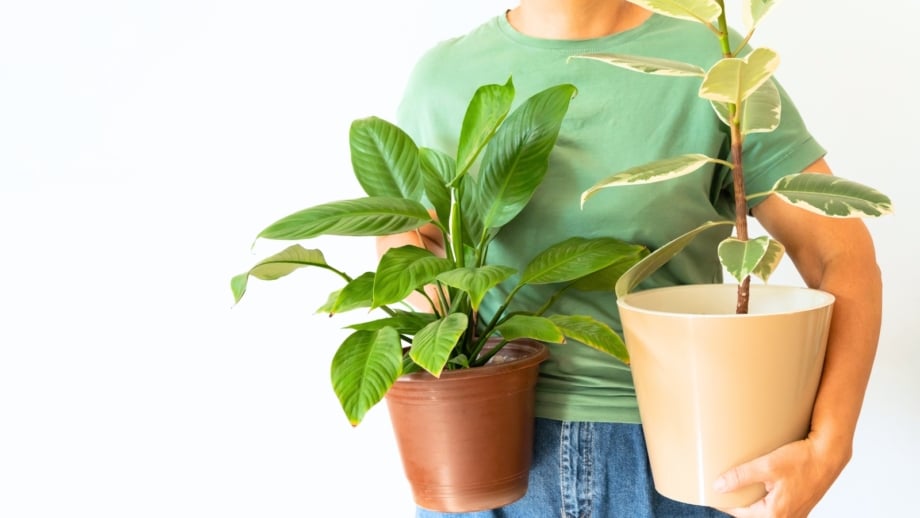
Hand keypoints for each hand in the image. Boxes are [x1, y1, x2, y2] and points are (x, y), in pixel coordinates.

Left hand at [714, 434, 848, 517]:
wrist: (830, 454)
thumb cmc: (803, 460)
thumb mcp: (767, 466)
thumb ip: (741, 477)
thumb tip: (718, 486)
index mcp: (775, 513)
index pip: (740, 515)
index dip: (725, 505)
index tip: (714, 495)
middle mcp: (788, 517)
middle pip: (754, 516)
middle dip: (739, 506)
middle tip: (725, 492)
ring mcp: (796, 512)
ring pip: (767, 514)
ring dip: (754, 505)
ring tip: (741, 491)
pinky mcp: (801, 504)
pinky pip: (779, 508)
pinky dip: (767, 502)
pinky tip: (763, 490)